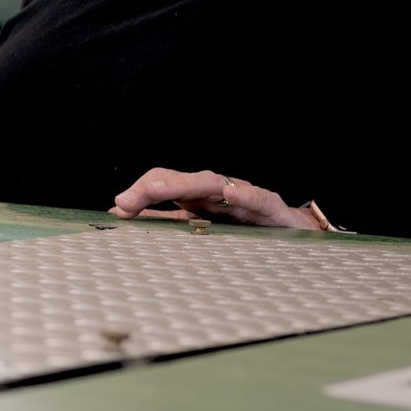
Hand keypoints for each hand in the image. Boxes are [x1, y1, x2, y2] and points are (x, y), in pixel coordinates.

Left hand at [108, 167, 320, 229]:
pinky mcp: (270, 207)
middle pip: (181, 180)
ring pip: (211, 183)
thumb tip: (120, 212)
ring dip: (183, 184)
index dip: (140, 192)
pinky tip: (230, 194)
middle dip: (152, 186)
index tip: (119, 208)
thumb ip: (163, 219)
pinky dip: (243, 195)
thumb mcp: (199, 224)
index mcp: (196, 196)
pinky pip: (256, 198)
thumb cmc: (242, 225)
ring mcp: (242, 196)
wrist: (292, 230)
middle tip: (127, 201)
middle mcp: (216, 191)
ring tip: (159, 189)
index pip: (164, 183)